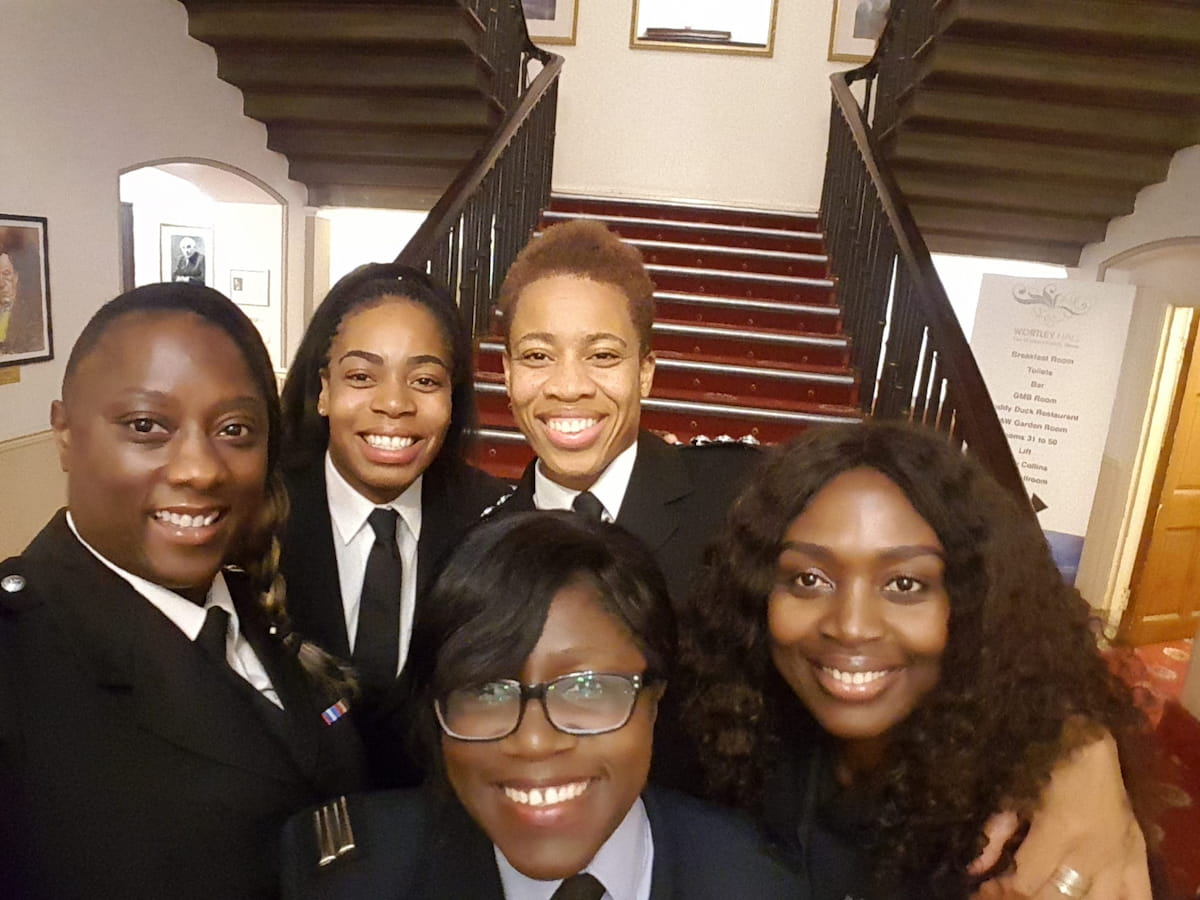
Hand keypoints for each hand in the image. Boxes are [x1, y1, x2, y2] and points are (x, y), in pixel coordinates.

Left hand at [970, 732, 1149, 899]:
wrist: (1088, 736)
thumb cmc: (1044, 758)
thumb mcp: (1014, 792)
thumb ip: (995, 833)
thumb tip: (975, 870)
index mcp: (1060, 830)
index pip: (1027, 880)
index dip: (1002, 889)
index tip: (986, 887)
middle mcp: (1094, 850)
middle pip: (1058, 897)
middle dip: (1028, 898)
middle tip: (1008, 891)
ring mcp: (1121, 855)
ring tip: (1043, 893)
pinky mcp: (1139, 854)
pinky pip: (1139, 896)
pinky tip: (1088, 898)